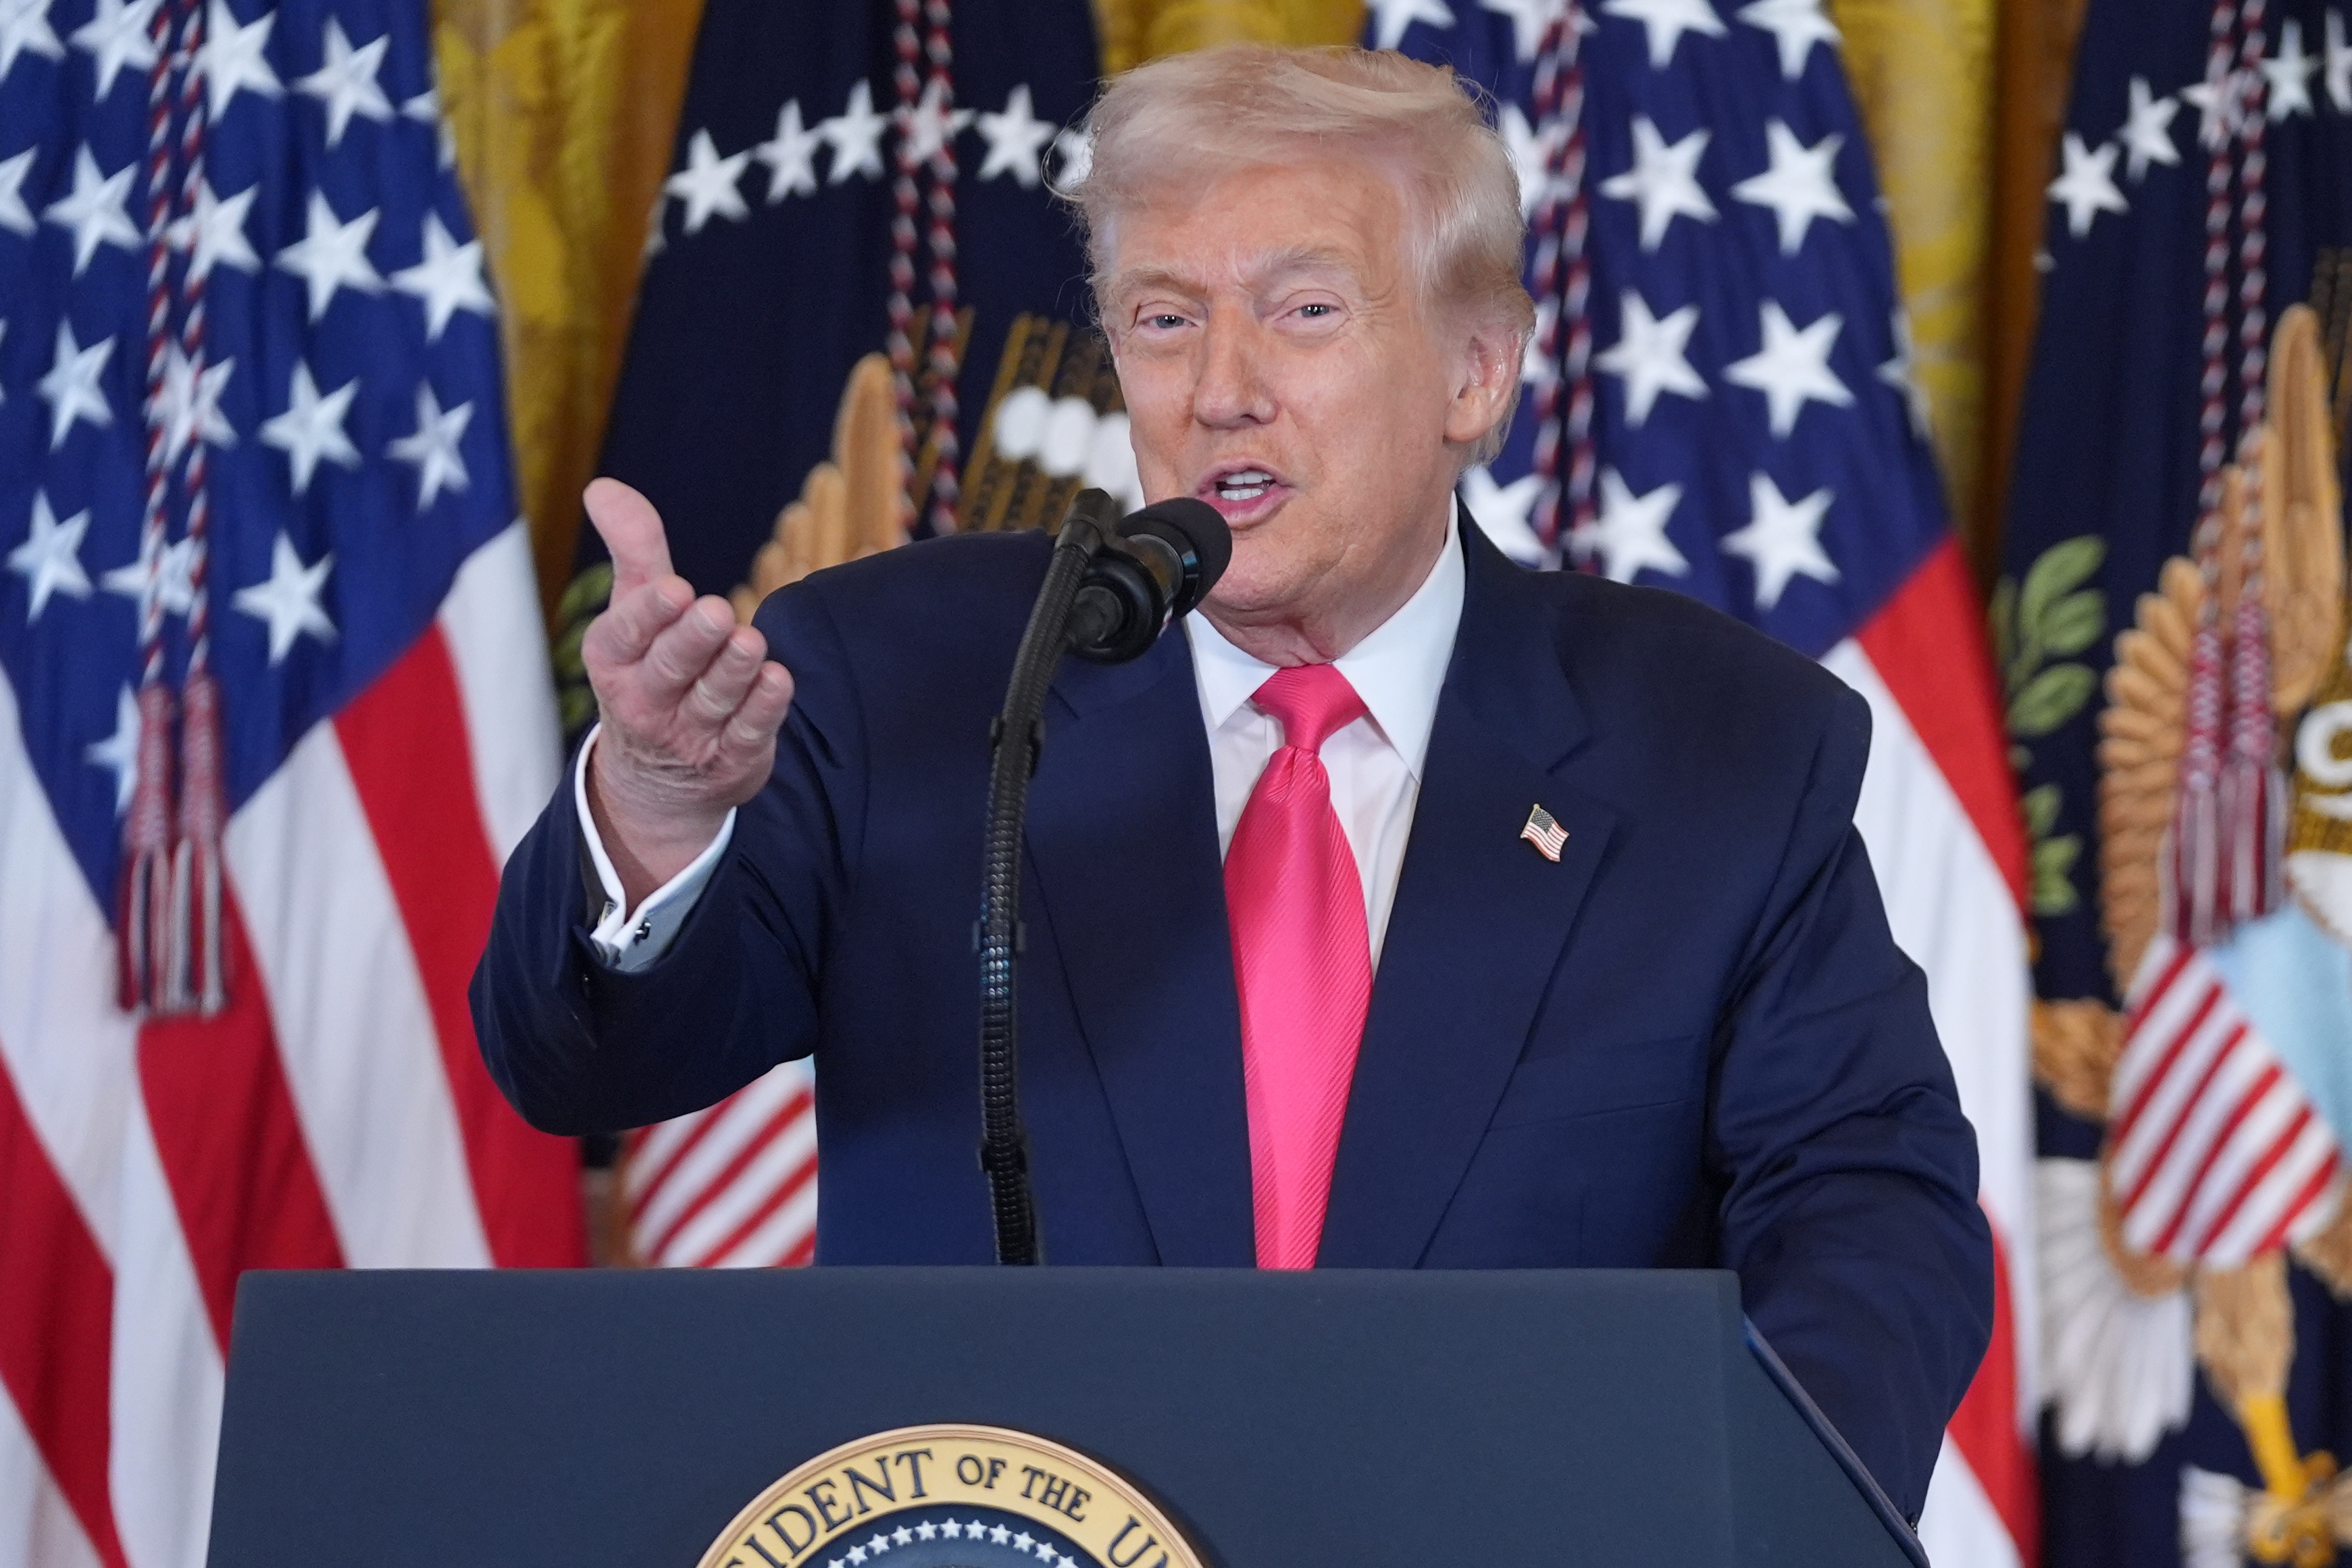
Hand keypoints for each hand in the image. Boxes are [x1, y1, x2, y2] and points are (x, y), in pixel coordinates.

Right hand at [579, 478, 795, 904]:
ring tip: (751, 642)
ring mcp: (689, 736)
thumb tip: (602, 486)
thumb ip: (632, 549)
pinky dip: (765, 708)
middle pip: (671, 668)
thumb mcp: (635, 609)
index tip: (675, 590)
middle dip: (694, 640)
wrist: (659, 778)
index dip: (650, 614)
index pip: (626, 635)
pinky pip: (749, 732)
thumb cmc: (650, 666)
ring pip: (714, 699)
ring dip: (734, 671)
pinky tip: (780, 680)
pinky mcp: (731, 759)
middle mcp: (646, 702)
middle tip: (716, 612)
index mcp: (614, 660)